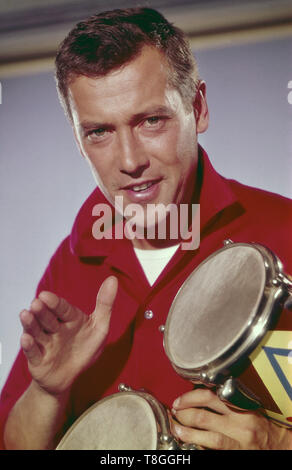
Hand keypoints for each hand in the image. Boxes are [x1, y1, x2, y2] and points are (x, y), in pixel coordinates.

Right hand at [19, 276, 117, 395]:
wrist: (70, 377)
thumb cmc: (85, 348)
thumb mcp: (99, 327)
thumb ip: (105, 304)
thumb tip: (113, 279)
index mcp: (70, 319)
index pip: (62, 309)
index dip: (55, 303)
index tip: (45, 295)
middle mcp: (55, 328)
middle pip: (47, 318)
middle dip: (42, 311)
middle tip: (36, 303)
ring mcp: (45, 343)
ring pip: (36, 332)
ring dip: (30, 323)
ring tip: (25, 314)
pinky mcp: (38, 360)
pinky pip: (33, 352)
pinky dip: (28, 346)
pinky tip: (26, 338)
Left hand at [170, 388, 291, 449]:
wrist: (279, 446)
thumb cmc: (262, 426)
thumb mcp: (247, 408)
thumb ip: (227, 402)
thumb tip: (199, 397)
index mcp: (240, 408)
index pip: (210, 396)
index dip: (190, 397)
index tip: (179, 400)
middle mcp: (239, 424)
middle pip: (203, 415)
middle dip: (184, 413)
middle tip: (174, 413)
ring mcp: (237, 442)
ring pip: (206, 435)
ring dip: (186, 431)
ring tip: (176, 429)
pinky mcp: (234, 454)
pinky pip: (213, 449)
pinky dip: (198, 445)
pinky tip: (189, 444)